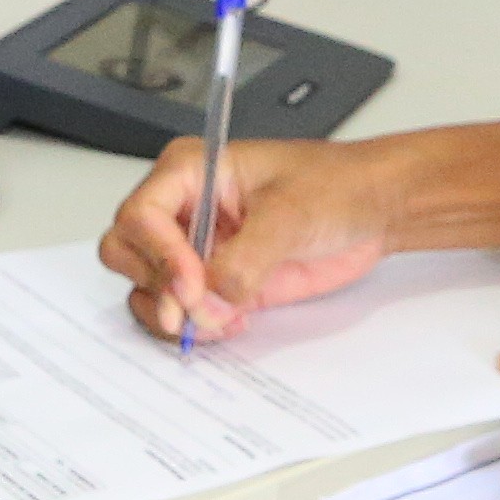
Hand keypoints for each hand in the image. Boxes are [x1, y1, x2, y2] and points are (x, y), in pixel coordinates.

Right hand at [105, 133, 406, 345]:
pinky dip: (194, 327)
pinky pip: (181, 312)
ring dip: (171, 313)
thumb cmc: (336, 186)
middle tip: (195, 309)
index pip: (141, 215)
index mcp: (190, 171)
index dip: (160, 255)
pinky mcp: (215, 282)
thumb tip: (210, 299)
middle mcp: (184, 210)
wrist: (373, 210)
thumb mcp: (289, 214)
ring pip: (145, 289)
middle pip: (126, 253)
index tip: (193, 285)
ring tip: (217, 319)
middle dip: (156, 287)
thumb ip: (244, 260)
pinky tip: (229, 323)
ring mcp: (196, 249)